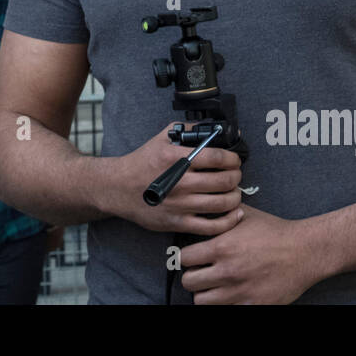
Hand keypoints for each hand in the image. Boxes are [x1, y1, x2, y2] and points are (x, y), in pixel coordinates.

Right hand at [107, 122, 243, 236]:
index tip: (235, 160)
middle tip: (236, 175)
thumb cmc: (141, 163)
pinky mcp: (178, 223)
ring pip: (222, 203)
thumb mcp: (160, 139)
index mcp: (176, 159)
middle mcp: (180, 182)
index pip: (217, 158)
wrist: (118, 188)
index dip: (233, 159)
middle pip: (224, 181)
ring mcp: (180, 205)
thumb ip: (185, 131)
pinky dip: (228, 221)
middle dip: (236, 177)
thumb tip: (211, 128)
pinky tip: (234, 214)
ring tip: (234, 192)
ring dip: (235, 197)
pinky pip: (211, 227)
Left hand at [179, 205, 323, 303]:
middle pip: (189, 282)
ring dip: (206, 293)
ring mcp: (239, 292)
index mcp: (222, 247)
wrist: (305, 251)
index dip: (187, 257)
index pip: (184, 258)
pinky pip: (226, 311)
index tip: (194, 257)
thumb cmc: (275, 231)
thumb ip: (220, 213)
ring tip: (214, 285)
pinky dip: (225, 304)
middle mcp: (227, 271)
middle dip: (193, 276)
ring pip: (202, 302)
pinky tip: (231, 295)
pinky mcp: (253, 305)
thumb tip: (202, 210)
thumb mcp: (244, 214)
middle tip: (202, 272)